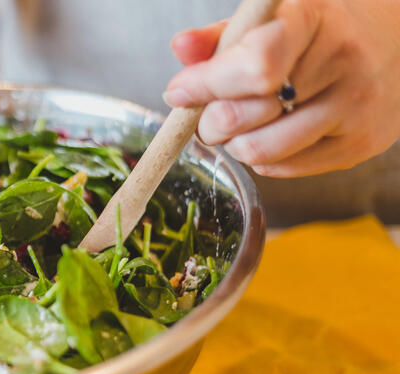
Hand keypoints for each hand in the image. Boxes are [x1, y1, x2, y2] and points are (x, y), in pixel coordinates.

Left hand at [165, 0, 399, 176]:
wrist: (387, 45)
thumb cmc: (309, 36)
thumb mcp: (265, 22)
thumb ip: (218, 38)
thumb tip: (182, 47)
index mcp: (311, 18)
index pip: (254, 65)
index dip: (206, 85)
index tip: (180, 92)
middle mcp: (342, 60)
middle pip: (247, 115)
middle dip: (211, 122)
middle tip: (211, 115)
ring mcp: (356, 105)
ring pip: (261, 151)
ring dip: (235, 145)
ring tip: (242, 126)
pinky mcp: (362, 142)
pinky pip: (284, 169)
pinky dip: (263, 159)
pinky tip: (273, 133)